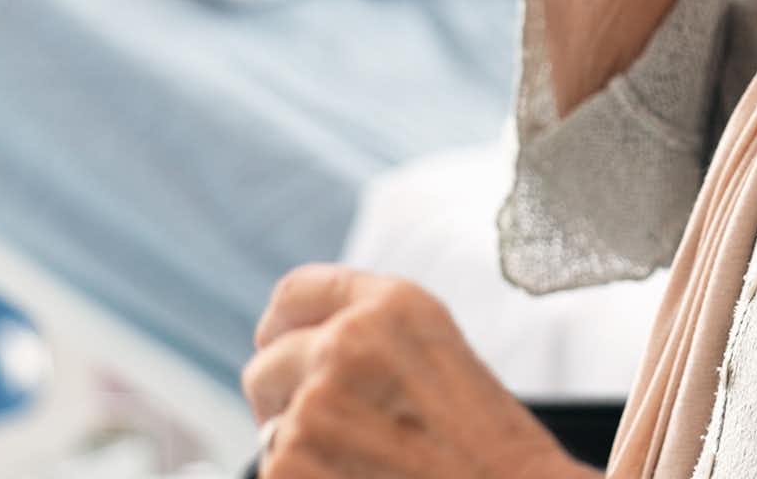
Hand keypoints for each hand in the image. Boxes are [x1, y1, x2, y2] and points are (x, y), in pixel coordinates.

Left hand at [244, 265, 587, 477]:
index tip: (280, 347)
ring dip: (301, 449)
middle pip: (267, 363)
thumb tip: (298, 343)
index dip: (281, 327)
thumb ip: (373, 334)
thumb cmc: (489, 444)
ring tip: (365, 464)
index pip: (295, 294)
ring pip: (271, 427)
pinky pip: (274, 470)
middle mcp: (349, 342)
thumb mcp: (440, 354)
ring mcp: (316, 403)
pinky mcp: (294, 461)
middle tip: (330, 431)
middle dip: (284, 398)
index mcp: (393, 306)